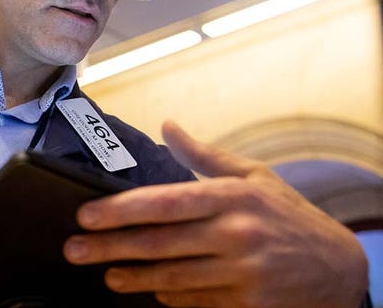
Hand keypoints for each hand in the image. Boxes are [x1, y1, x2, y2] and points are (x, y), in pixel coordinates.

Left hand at [63, 120, 368, 307]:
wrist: (341, 270)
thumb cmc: (290, 218)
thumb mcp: (255, 178)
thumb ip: (206, 156)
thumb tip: (167, 125)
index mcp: (233, 197)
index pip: (165, 202)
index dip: (121, 210)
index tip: (86, 215)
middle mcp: (237, 234)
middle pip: (159, 242)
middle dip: (109, 246)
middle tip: (74, 248)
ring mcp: (243, 272)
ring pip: (171, 276)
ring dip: (131, 276)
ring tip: (104, 273)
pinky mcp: (248, 304)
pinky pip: (195, 300)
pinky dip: (167, 294)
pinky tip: (147, 288)